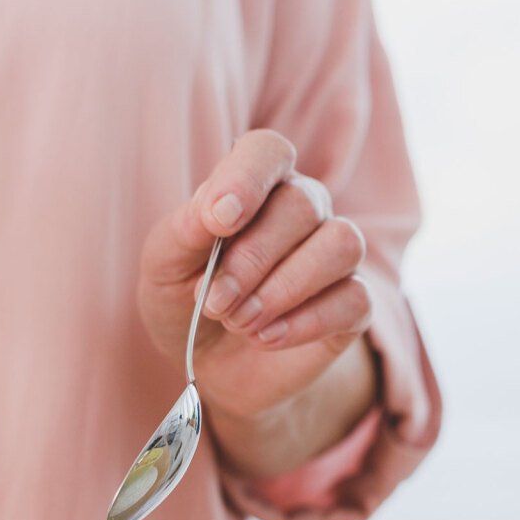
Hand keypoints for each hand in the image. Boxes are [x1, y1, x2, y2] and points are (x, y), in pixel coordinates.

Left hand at [137, 130, 372, 423]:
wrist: (209, 368)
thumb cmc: (185, 303)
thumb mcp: (164, 268)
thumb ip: (185, 231)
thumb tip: (219, 211)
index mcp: (255, 187)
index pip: (267, 151)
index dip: (248, 178)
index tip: (219, 221)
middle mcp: (303, 209)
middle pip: (302, 204)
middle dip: (252, 259)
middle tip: (214, 304)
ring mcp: (333, 255)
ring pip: (340, 244)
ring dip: (284, 288)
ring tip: (241, 322)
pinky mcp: (354, 304)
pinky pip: (354, 298)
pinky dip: (305, 322)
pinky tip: (266, 339)